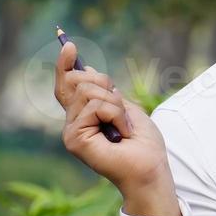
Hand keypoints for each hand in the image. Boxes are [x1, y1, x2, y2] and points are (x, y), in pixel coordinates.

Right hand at [54, 41, 173, 203]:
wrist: (150, 170)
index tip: (68, 45)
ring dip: (114, 104)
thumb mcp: (126, 108)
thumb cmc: (144, 144)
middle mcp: (73, 123)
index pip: (67, 86)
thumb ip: (106, 92)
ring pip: (87, 91)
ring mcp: (71, 132)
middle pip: (76, 81)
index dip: (65, 65)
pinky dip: (116, 115)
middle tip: (120, 107)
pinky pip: (95, 107)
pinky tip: (121, 133)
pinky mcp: (74, 139)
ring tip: (123, 126)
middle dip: (104, 84)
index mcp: (84, 116)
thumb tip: (87, 70)